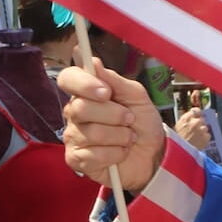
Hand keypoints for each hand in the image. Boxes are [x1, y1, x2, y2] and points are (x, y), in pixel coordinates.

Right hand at [58, 62, 165, 191]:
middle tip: (129, 119)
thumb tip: (92, 61)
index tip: (106, 92)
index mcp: (87, 92)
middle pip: (80, 107)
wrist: (153, 152)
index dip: (84, 84)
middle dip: (114, 114)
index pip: (68, 78)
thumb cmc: (142, 121)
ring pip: (91, 132)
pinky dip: (115, 153)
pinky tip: (120, 152)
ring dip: (120, 136)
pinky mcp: (76, 160)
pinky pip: (93, 154)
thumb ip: (114, 80)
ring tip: (128, 137)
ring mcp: (73, 137)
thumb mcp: (136, 96)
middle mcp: (74, 113)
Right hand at [174, 107, 210, 150]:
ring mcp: (201, 129)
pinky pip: (207, 136)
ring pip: (205, 128)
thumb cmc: (175, 142)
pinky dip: (204, 139)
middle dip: (200, 125)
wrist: (178, 155)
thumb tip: (193, 115)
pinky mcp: (206, 137)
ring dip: (202, 133)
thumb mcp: (177, 128)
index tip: (198, 116)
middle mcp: (195, 122)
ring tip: (195, 139)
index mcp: (185, 119)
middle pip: (202, 120)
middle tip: (194, 132)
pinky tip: (198, 143)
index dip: (197, 114)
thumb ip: (185, 121)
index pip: (195, 110)